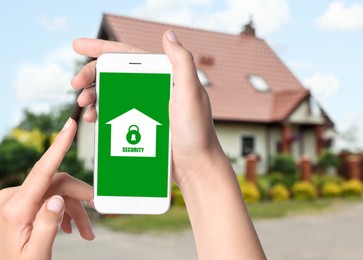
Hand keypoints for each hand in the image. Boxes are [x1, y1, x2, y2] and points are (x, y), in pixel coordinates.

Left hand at [0, 118, 93, 259]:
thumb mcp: (35, 255)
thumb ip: (47, 226)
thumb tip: (58, 200)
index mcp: (15, 209)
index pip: (42, 171)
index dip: (58, 146)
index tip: (70, 125)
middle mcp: (14, 198)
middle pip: (57, 183)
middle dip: (80, 197)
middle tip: (98, 211)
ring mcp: (17, 200)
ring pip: (57, 192)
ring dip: (74, 210)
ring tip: (86, 232)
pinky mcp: (22, 203)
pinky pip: (50, 198)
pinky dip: (64, 211)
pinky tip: (70, 228)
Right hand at [72, 30, 222, 184]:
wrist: (195, 167)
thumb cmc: (196, 132)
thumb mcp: (190, 94)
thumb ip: (181, 62)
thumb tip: (168, 34)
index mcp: (164, 76)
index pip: (128, 55)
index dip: (102, 48)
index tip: (78, 46)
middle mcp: (153, 88)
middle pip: (114, 73)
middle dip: (91, 74)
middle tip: (75, 83)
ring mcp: (145, 107)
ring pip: (111, 93)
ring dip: (93, 94)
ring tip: (84, 103)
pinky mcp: (140, 126)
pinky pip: (115, 114)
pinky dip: (101, 112)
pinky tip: (93, 117)